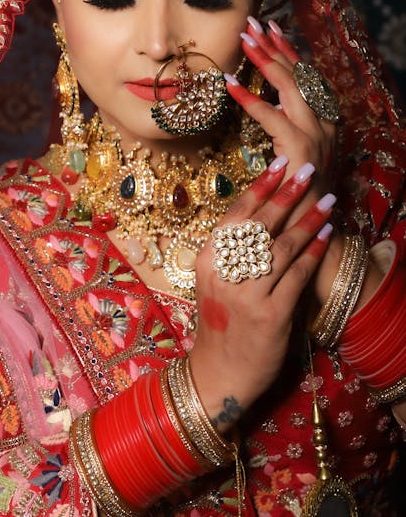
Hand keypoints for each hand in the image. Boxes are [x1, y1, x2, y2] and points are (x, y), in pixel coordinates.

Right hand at [189, 157, 334, 431]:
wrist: (219, 373)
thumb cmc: (220, 323)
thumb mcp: (215, 282)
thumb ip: (231, 252)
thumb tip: (265, 214)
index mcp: (206, 259)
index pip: (236, 215)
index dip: (260, 186)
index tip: (278, 163)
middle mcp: (223, 272)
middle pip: (260, 224)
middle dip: (287, 193)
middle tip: (308, 170)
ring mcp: (246, 294)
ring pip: (281, 247)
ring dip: (308, 220)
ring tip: (329, 200)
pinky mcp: (270, 314)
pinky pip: (296, 275)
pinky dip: (313, 253)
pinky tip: (326, 236)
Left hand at [226, 16, 336, 215]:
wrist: (313, 228)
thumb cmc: (296, 194)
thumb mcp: (291, 154)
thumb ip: (282, 129)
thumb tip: (266, 106)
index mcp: (323, 121)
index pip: (306, 76)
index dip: (287, 51)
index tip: (269, 30)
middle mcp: (324, 123)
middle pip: (299, 74)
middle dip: (274, 46)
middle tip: (252, 23)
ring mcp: (316, 135)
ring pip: (290, 86)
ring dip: (265, 60)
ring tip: (243, 41)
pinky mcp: (301, 150)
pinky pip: (272, 117)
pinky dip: (250, 99)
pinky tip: (229, 85)